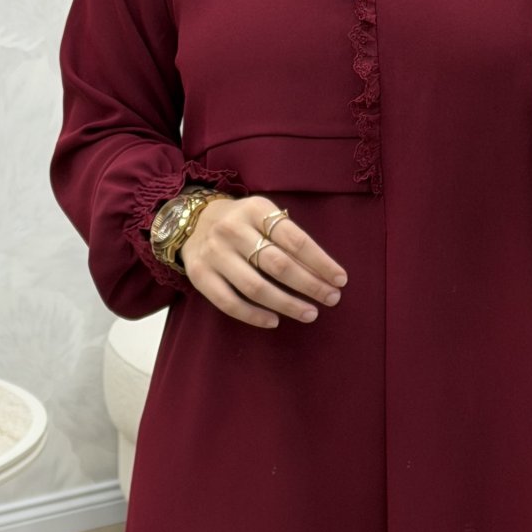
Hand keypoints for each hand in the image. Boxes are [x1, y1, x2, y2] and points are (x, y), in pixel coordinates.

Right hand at [181, 194, 347, 329]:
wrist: (191, 221)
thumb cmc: (242, 222)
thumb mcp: (264, 215)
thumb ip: (288, 235)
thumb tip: (325, 272)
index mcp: (255, 210)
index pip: (295, 239)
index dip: (321, 262)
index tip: (340, 279)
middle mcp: (232, 230)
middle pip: (278, 264)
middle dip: (309, 285)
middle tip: (331, 299)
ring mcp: (214, 253)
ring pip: (255, 287)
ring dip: (287, 304)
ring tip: (310, 314)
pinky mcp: (199, 275)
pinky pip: (229, 302)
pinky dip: (254, 315)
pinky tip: (274, 321)